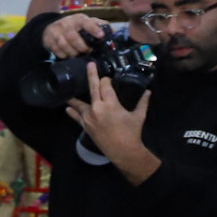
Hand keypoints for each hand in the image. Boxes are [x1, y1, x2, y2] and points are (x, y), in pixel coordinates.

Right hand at [41, 13, 108, 57]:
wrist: (51, 27)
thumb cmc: (73, 25)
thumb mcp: (85, 21)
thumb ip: (98, 25)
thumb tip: (113, 31)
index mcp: (78, 19)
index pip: (86, 22)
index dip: (93, 29)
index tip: (101, 36)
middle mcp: (66, 24)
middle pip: (73, 37)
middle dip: (82, 47)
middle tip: (88, 51)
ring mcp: (56, 32)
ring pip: (64, 45)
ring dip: (73, 52)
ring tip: (78, 54)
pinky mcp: (49, 40)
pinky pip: (57, 51)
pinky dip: (64, 55)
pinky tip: (69, 55)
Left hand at [66, 63, 157, 184]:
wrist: (122, 151)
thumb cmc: (132, 132)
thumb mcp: (138, 116)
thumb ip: (143, 102)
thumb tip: (148, 92)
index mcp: (111, 104)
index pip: (105, 86)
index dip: (106, 80)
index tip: (107, 79)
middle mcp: (97, 108)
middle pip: (93, 88)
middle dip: (91, 75)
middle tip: (89, 65)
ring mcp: (89, 117)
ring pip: (79, 103)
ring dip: (74, 96)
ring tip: (68, 89)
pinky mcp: (85, 126)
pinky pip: (76, 117)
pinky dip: (72, 112)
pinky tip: (67, 108)